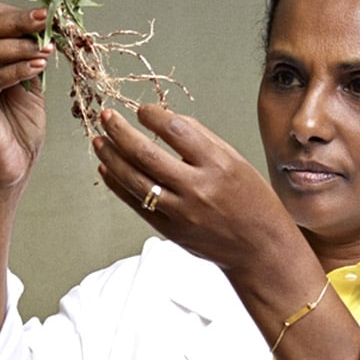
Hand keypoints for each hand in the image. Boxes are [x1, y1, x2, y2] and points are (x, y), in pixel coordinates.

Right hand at [0, 3, 54, 190]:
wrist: (12, 166)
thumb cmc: (21, 129)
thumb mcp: (34, 87)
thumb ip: (35, 60)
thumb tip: (52, 32)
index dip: (20, 14)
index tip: (51, 14)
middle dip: (21, 22)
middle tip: (48, 19)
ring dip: (20, 46)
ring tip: (47, 48)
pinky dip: (17, 70)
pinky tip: (38, 67)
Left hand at [93, 104, 301, 273]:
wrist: (260, 248)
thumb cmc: (254, 203)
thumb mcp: (237, 162)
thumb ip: (203, 140)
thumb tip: (167, 120)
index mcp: (218, 165)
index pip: (176, 129)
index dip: (153, 115)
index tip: (143, 110)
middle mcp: (198, 188)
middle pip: (146, 153)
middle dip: (120, 131)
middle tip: (107, 116)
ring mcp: (182, 212)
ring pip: (134, 179)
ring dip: (111, 156)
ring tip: (99, 140)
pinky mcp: (171, 230)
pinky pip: (136, 204)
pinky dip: (118, 184)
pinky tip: (107, 168)